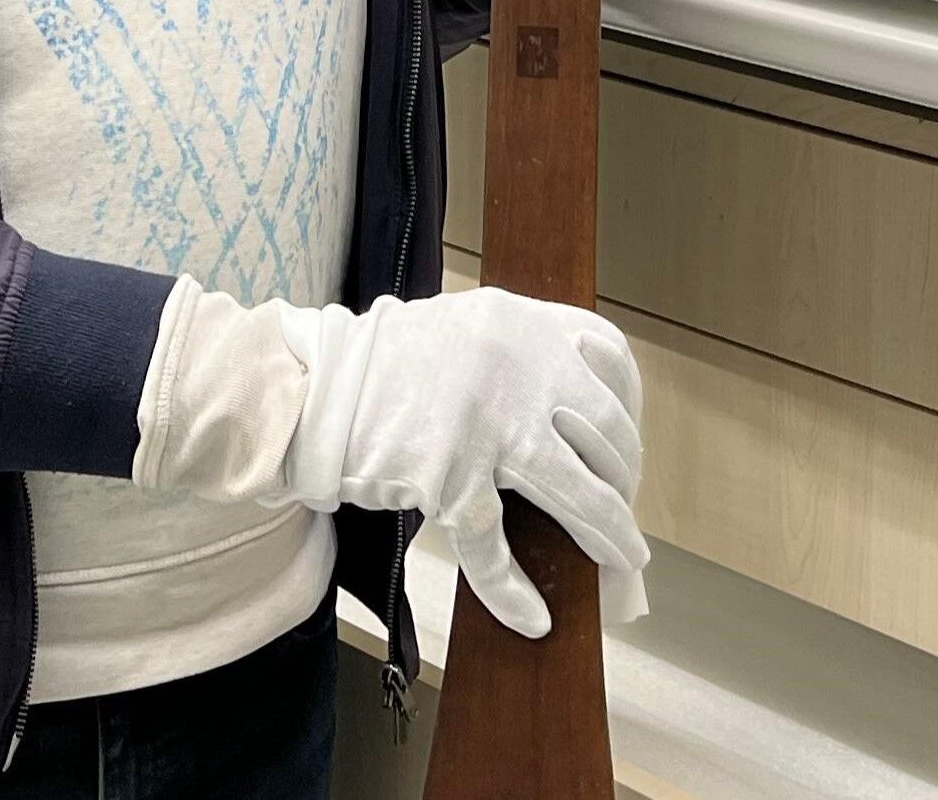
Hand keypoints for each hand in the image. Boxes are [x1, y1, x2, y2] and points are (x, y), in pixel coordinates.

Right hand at [272, 288, 647, 636]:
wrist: (309, 389)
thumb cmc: (378, 366)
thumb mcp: (461, 330)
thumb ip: (515, 354)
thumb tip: (569, 416)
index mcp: (519, 321)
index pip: (610, 355)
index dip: (629, 406)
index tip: (626, 445)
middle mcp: (516, 365)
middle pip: (606, 433)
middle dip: (624, 483)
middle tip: (623, 516)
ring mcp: (487, 423)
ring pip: (578, 491)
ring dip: (608, 536)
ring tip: (621, 565)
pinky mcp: (450, 476)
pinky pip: (497, 546)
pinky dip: (514, 590)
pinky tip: (532, 617)